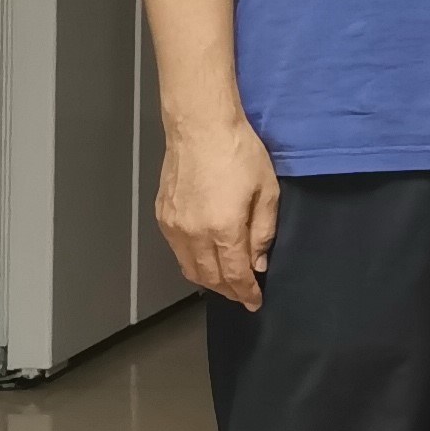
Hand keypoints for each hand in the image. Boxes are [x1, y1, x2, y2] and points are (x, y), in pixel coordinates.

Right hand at [156, 114, 278, 309]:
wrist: (200, 127)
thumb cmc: (240, 153)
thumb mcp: (267, 192)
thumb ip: (263, 232)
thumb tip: (258, 263)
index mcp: (222, 229)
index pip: (235, 274)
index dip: (246, 292)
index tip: (255, 302)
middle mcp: (193, 234)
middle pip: (209, 278)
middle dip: (228, 291)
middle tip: (243, 296)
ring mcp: (173, 226)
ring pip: (189, 268)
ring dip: (209, 281)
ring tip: (227, 284)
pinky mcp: (162, 216)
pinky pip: (177, 252)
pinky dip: (192, 263)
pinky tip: (206, 260)